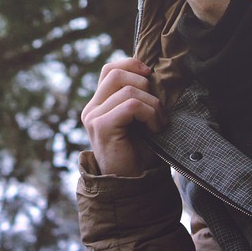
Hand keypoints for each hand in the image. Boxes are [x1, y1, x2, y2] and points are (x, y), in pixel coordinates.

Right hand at [81, 57, 163, 176]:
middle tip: (158, 108)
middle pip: (116, 73)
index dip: (132, 65)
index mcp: (99, 104)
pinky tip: (155, 129)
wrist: (135, 186)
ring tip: (159, 123)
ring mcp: (94, 117)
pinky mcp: (101, 127)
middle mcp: (92, 108)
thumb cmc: (141, 154)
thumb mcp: (140, 119)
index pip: (110, 69)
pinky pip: (131, 105)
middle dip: (145, 84)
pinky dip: (150, 114)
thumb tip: (151, 72)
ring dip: (153, 104)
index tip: (151, 75)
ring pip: (128, 89)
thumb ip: (138, 96)